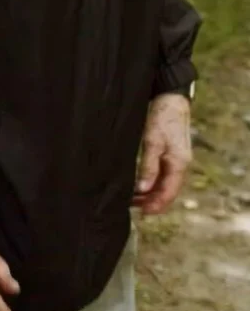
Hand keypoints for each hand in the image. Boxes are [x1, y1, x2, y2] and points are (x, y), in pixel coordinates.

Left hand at [133, 93, 191, 215]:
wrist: (170, 97)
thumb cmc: (162, 117)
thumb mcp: (152, 142)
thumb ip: (149, 166)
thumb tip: (143, 189)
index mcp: (179, 164)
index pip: (168, 194)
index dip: (155, 205)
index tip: (141, 213)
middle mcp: (180, 164)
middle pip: (167, 191)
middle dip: (151, 201)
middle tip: (132, 206)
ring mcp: (176, 158)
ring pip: (164, 183)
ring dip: (150, 191)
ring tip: (133, 196)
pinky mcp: (170, 151)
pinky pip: (163, 173)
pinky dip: (152, 180)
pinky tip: (141, 181)